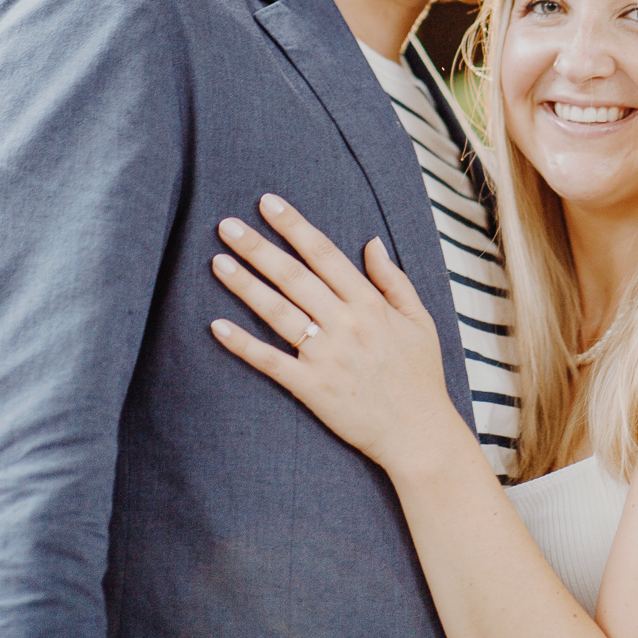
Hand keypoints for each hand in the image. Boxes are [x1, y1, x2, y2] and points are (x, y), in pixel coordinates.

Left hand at [210, 194, 457, 471]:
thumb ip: (394, 279)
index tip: (268, 203)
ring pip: (278, 312)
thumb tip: (370, 242)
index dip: (295, 227)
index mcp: (371, 304)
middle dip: (259, 248)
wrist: (419, 433)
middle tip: (227, 225)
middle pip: (294, 277)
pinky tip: (217, 325)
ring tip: (217, 261)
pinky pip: (270, 361)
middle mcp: (346, 324)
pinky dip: (243, 344)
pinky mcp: (312, 388)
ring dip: (245, 285)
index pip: (325, 255)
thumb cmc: (421, 376)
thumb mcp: (419, 320)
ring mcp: (327, 357)